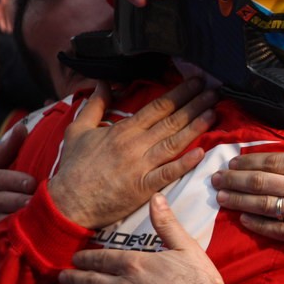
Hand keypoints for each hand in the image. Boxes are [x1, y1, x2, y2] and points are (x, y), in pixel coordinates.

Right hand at [0, 123, 35, 260]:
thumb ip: (5, 150)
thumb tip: (24, 126)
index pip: (19, 181)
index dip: (35, 188)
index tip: (45, 192)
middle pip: (15, 203)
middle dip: (34, 207)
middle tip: (50, 211)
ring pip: (6, 224)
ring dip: (24, 226)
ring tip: (39, 226)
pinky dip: (9, 244)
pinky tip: (20, 241)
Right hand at [47, 80, 215, 229]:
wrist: (68, 202)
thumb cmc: (74, 167)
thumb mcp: (78, 130)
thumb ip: (94, 105)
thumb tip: (103, 82)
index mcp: (123, 130)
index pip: (158, 107)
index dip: (180, 93)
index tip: (196, 81)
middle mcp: (135, 145)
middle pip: (171, 121)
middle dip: (195, 104)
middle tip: (215, 91)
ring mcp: (141, 166)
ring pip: (174, 142)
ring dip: (196, 127)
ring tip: (214, 112)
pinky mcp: (143, 187)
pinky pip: (167, 173)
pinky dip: (184, 164)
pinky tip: (201, 153)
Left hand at [61, 194, 223, 283]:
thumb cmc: (200, 283)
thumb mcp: (186, 247)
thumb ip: (166, 224)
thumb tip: (155, 198)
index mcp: (135, 264)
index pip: (100, 259)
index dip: (84, 259)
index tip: (75, 259)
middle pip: (89, 282)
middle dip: (73, 278)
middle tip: (62, 277)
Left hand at [211, 127, 283, 253]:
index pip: (273, 160)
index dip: (249, 160)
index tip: (232, 160)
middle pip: (261, 181)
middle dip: (235, 179)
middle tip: (215, 179)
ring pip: (264, 205)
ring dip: (239, 200)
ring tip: (221, 197)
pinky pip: (278, 230)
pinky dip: (258, 224)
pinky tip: (244, 220)